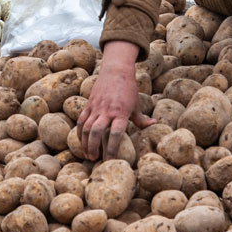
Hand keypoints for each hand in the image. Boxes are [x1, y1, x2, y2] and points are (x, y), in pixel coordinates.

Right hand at [77, 41, 154, 160]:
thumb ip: (141, 118)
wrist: (116, 70)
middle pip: (96, 132)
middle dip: (94, 148)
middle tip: (94, 160)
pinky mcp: (89, 104)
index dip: (111, 149)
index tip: (110, 161)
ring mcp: (96, 107)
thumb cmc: (128, 88)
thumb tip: (153, 124)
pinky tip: (81, 141)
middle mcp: (107, 111)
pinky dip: (79, 132)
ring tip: (87, 155)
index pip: (115, 134)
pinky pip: (81, 120)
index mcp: (120, 112)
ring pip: (85, 127)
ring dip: (85, 143)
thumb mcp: (136, 104)